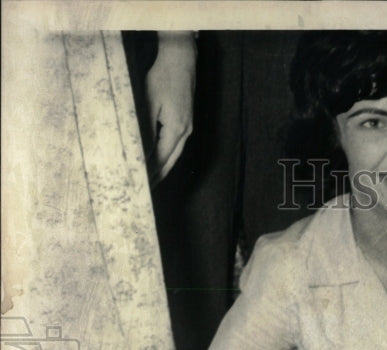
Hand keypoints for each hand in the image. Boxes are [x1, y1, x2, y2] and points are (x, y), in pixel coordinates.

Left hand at [145, 32, 195, 185]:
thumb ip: (145, 130)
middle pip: (170, 162)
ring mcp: (187, 128)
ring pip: (174, 155)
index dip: (149, 173)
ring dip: (162, 168)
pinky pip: (175, 146)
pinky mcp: (186, 122)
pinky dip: (166, 156)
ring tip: (150, 179)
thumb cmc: (163, 79)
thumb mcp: (148, 103)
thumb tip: (140, 153)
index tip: (138, 184)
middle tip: (143, 190)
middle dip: (157, 177)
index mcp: (176, 130)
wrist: (181, 61)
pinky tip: (159, 159)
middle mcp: (185, 132)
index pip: (160, 159)